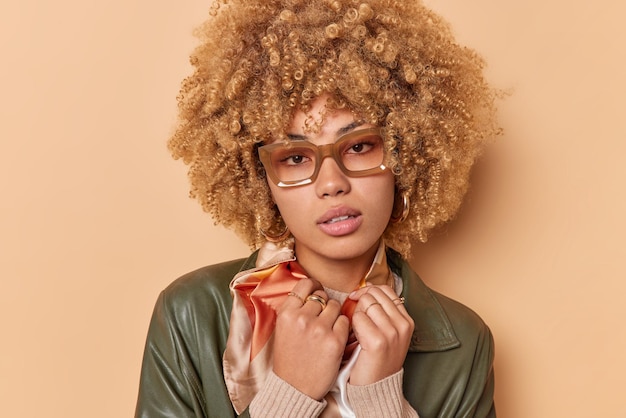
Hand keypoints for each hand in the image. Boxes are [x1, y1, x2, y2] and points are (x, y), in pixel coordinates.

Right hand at [272, 278, 349, 399]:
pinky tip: (334, 337)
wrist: (294, 388)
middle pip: (322, 296)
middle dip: (324, 305)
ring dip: (334, 315)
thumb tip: (312, 292)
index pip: (305, 284)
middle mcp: (302, 318)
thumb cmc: (289, 358)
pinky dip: (342, 328)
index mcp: (286, 313)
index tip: (317, 291)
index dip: (314, 286)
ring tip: (328, 328)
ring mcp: (319, 329)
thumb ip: (294, 309)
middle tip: (321, 318)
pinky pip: (345, 322)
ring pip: (336, 306)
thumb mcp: (282, 329)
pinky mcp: (335, 341)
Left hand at [348, 285, 413, 385]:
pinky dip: (351, 326)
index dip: (368, 290)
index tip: (357, 298)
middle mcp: (403, 325)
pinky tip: (355, 339)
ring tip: (358, 331)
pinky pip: (358, 319)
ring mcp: (392, 333)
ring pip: (365, 304)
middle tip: (356, 318)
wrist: (376, 388)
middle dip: (360, 302)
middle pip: (374, 294)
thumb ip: (382, 312)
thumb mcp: (388, 333)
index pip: (386, 290)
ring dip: (356, 315)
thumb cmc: (377, 359)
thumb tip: (364, 290)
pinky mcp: (378, 341)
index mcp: (407, 321)